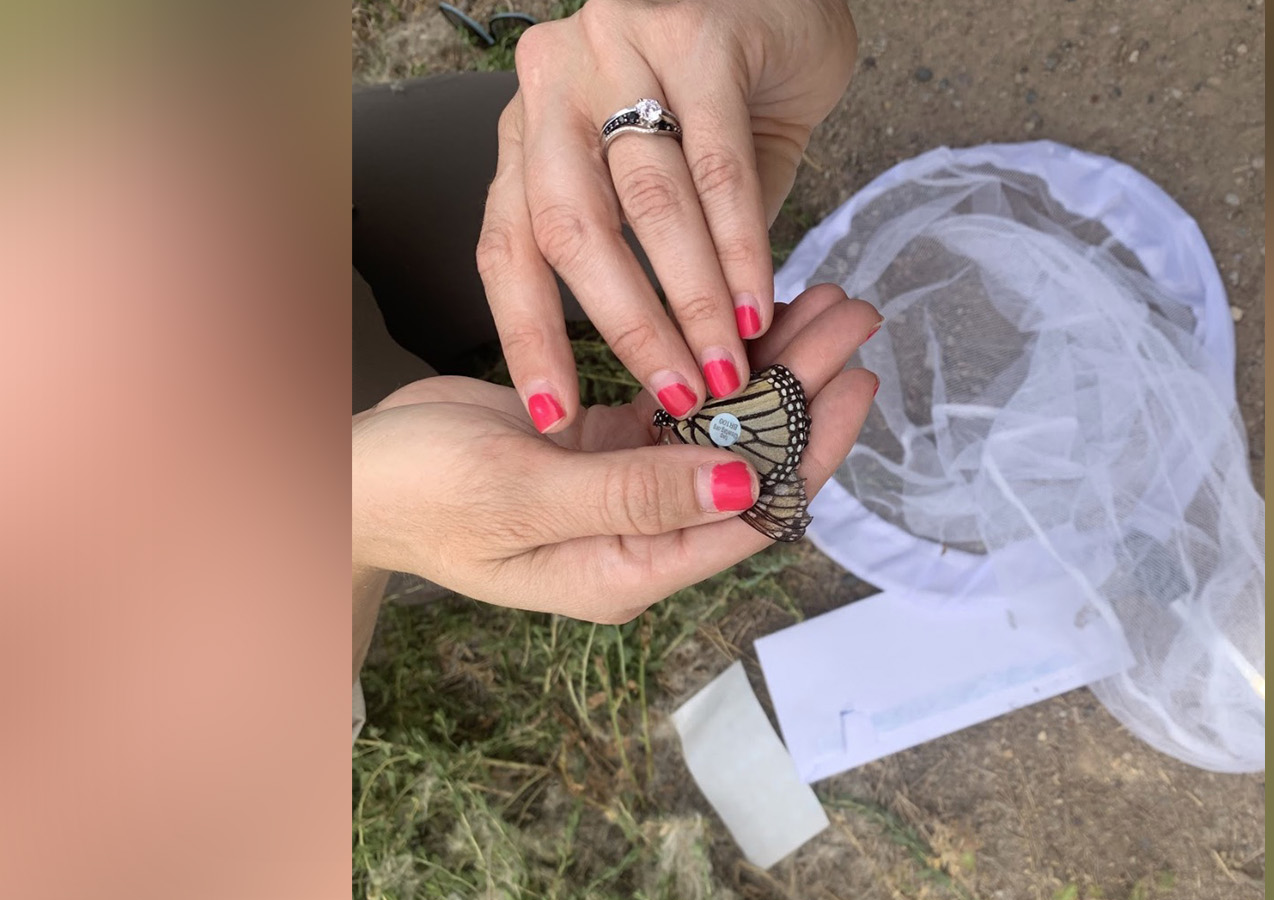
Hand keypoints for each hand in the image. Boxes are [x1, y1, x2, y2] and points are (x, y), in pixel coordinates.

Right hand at [352, 285, 877, 622]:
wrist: (347, 477)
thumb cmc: (418, 493)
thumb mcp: (522, 493)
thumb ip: (634, 494)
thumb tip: (743, 482)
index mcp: (628, 569)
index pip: (749, 515)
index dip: (809, 449)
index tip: (854, 382)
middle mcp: (640, 537)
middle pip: (749, 465)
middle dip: (805, 394)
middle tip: (854, 320)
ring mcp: (625, 492)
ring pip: (721, 429)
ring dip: (768, 370)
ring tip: (821, 305)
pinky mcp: (604, 450)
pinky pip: (678, 407)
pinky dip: (715, 365)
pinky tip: (748, 320)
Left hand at [475, 0, 856, 434]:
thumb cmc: (723, 84)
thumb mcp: (665, 168)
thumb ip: (659, 244)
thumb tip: (679, 354)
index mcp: (531, 127)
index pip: (507, 245)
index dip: (528, 338)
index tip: (556, 417)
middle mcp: (554, 83)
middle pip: (569, 231)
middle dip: (624, 332)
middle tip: (675, 400)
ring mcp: (618, 49)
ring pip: (646, 205)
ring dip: (690, 302)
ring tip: (723, 369)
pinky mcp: (697, 37)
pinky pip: (718, 166)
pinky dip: (739, 246)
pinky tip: (756, 304)